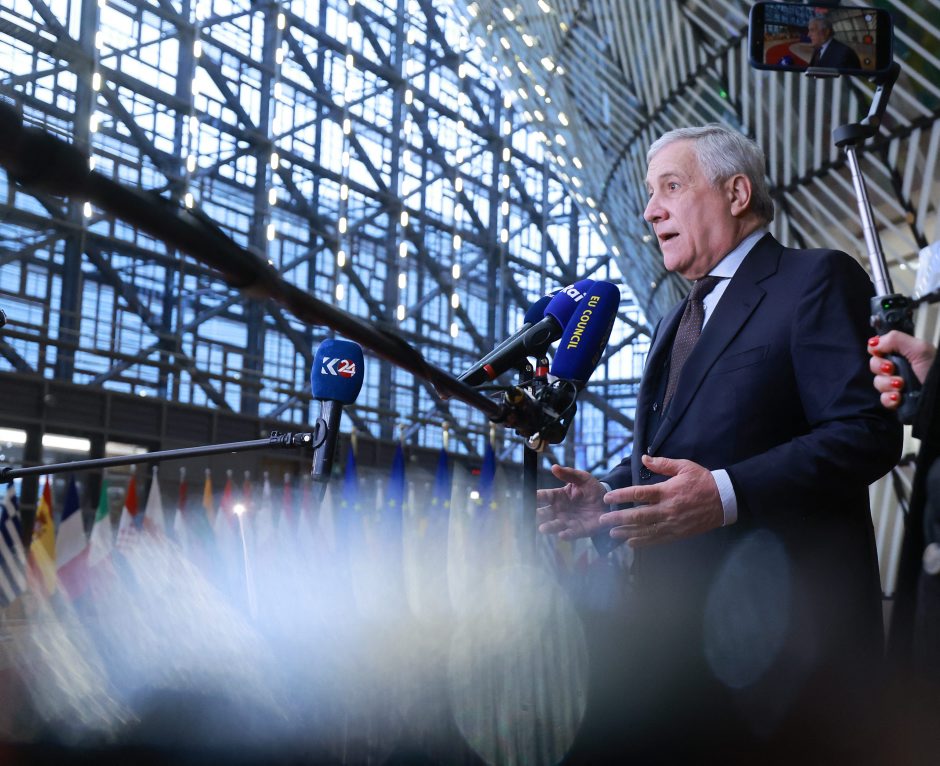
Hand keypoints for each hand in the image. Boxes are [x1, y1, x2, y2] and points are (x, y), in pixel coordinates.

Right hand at [536, 464, 608, 539]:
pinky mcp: (578, 530)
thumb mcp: (582, 478)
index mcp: (557, 496)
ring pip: (554, 525)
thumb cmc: (592, 489)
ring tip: (542, 528)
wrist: (608, 502)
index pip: (543, 497)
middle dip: (537, 515)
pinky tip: (562, 534)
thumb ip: (569, 474)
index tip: (528, 497)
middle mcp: (559, 510)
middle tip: (531, 515)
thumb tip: (554, 467)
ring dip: (548, 527)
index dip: (535, 497)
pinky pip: (570, 534)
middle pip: (544, 513)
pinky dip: (566, 535)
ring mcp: (567, 521)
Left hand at [599, 455, 722, 546]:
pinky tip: (630, 543)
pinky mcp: (678, 533)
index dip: (621, 496)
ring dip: (627, 532)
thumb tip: (644, 458)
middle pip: (638, 516)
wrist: (725, 499)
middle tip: (603, 519)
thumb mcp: (684, 467)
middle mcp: (667, 509)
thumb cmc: (703, 481)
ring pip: (645, 530)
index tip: (607, 497)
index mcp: (667, 491)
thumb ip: (663, 464)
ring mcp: (673, 523)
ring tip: (612, 533)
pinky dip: (643, 542)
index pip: (639, 494)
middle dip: (618, 518)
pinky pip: (657, 539)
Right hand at [868, 331, 936, 409]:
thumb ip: (895, 339)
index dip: (876, 351)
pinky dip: (889, 398)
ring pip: (878, 383)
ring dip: (887, 384)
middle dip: (881, 368)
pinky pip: (883, 399)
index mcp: (902, 353)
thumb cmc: (935, 370)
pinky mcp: (896, 400)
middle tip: (892, 370)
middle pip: (874, 365)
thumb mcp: (919, 348)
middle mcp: (898, 367)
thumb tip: (873, 343)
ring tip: (901, 385)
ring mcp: (896, 384)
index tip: (883, 354)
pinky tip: (899, 397)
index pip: (878, 349)